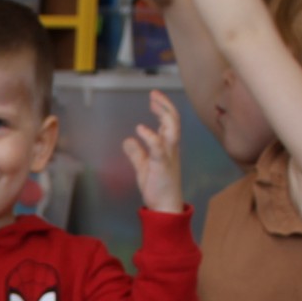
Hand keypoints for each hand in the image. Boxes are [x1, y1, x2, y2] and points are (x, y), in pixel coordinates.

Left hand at [125, 89, 183, 213]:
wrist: (165, 206)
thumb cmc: (158, 188)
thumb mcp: (143, 167)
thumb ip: (136, 154)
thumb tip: (127, 140)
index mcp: (167, 147)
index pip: (169, 122)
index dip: (162, 108)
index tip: (153, 98)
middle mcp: (171, 148)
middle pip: (173, 120)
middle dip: (165, 105)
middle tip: (153, 94)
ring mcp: (168, 156)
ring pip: (172, 129)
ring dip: (163, 113)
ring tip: (153, 102)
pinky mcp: (162, 165)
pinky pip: (158, 147)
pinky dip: (150, 136)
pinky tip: (141, 129)